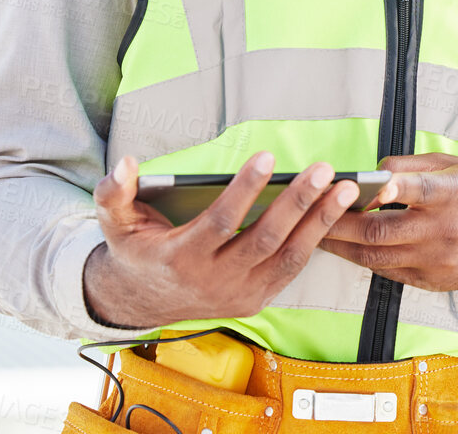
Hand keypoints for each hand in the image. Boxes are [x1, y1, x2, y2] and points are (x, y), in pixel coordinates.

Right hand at [82, 151, 360, 328]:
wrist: (142, 300)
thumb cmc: (135, 249)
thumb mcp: (115, 220)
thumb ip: (114, 190)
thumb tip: (125, 163)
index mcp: (182, 257)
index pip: (221, 221)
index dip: (245, 190)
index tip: (268, 157)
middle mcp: (215, 280)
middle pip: (265, 239)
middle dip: (298, 202)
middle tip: (323, 170)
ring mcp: (239, 293)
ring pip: (288, 257)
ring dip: (319, 222)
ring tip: (344, 190)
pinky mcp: (256, 300)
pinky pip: (291, 269)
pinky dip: (315, 241)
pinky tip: (332, 214)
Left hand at [316, 153, 457, 293]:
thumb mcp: (455, 165)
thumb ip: (411, 167)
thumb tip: (370, 173)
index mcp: (450, 194)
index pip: (411, 189)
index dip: (379, 186)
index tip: (351, 181)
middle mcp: (442, 231)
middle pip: (379, 231)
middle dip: (335, 222)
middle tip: (305, 212)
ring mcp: (438, 261)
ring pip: (376, 256)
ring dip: (340, 245)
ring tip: (312, 232)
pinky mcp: (434, 281)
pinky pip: (388, 272)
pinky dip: (363, 259)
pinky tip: (344, 248)